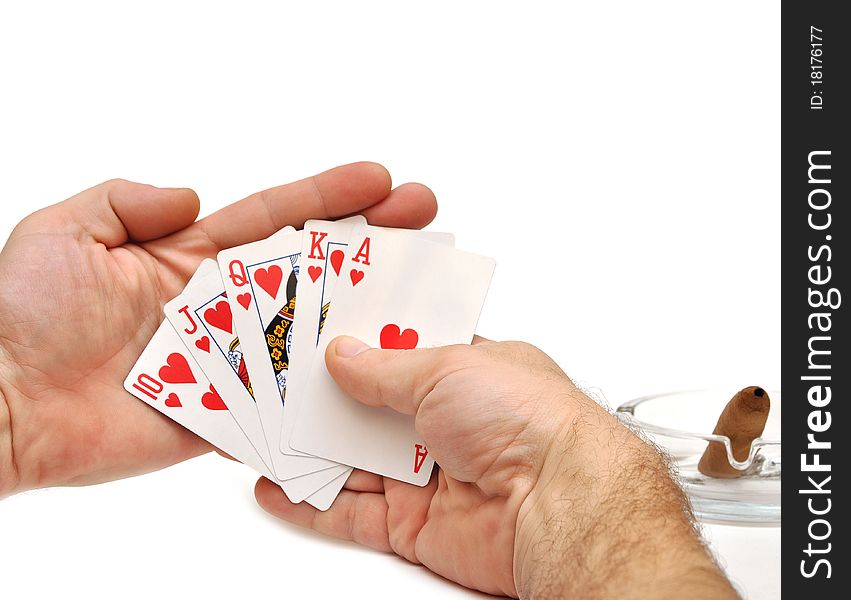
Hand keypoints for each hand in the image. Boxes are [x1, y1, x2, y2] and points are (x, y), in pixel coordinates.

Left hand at [0, 163, 435, 495]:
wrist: (1, 406)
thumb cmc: (20, 315)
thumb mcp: (66, 230)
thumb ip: (128, 201)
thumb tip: (193, 196)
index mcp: (190, 258)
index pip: (275, 220)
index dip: (330, 199)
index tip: (380, 181)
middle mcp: (220, 307)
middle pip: (310, 271)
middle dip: (369, 243)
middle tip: (422, 219)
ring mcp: (228, 362)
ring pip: (309, 335)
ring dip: (363, 315)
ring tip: (419, 297)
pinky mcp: (224, 415)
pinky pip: (282, 404)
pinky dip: (326, 393)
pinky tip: (376, 375)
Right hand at [255, 338, 737, 597]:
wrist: (557, 507)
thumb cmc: (529, 422)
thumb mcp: (447, 367)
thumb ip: (386, 366)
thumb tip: (345, 354)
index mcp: (464, 373)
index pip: (396, 352)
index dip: (355, 342)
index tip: (310, 331)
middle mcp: (445, 423)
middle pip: (367, 410)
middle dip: (322, 398)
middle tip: (272, 381)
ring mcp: (427, 474)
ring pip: (350, 461)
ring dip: (308, 449)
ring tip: (260, 430)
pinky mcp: (413, 524)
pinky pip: (350, 513)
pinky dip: (311, 504)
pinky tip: (278, 487)